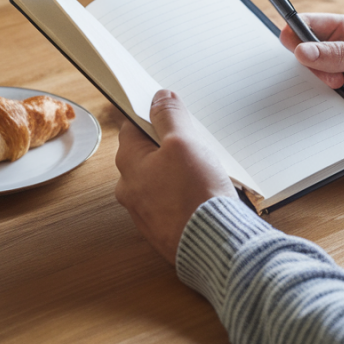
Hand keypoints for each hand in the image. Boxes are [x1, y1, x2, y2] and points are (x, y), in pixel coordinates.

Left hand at [114, 90, 236, 264]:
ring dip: (177, 171)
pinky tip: (202, 194)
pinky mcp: (163, 229)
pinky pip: (170, 202)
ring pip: (159, 178)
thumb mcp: (184, 142)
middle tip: (193, 143)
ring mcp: (145, 212)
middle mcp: (129, 190)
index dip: (151, 116)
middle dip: (167, 145)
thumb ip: (169, 117)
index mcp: (128, 164)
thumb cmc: (196, 194)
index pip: (132, 127)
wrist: (215, 246)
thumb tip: (160, 98)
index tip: (170, 112)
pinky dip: (183, 194)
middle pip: (146, 154)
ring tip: (202, 170)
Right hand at [280, 14, 343, 156]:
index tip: (291, 46)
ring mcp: (343, 83)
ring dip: (316, 90)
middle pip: (304, 55)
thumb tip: (302, 50)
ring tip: (341, 95)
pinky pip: (319, 109)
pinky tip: (337, 113)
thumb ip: (340, 54)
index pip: (312, 24)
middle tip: (335, 79)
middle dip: (310, 67)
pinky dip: (320, 111)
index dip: (296, 32)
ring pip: (308, 83)